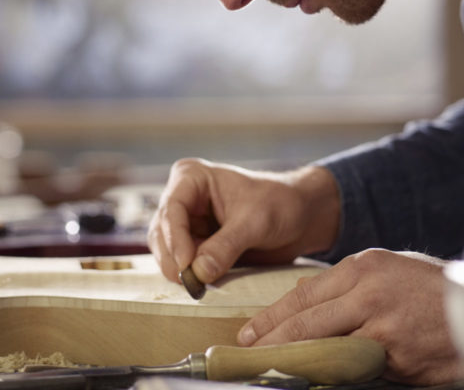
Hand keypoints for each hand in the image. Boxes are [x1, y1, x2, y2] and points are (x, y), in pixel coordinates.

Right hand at [147, 158, 339, 284]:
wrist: (301, 218)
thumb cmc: (281, 204)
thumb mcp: (255, 222)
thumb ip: (226, 246)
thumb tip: (198, 272)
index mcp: (192, 178)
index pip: (172, 209)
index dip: (176, 239)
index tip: (186, 265)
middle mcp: (184, 198)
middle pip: (162, 232)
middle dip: (174, 258)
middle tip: (191, 283)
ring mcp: (188, 223)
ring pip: (167, 251)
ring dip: (180, 270)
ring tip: (199, 286)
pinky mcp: (196, 244)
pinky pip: (182, 264)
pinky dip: (189, 276)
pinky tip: (202, 285)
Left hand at [236, 248, 462, 385]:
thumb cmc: (434, 288)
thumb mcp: (390, 268)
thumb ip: (350, 282)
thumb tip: (305, 293)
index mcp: (364, 266)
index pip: (305, 294)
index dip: (273, 316)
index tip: (249, 331)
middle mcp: (369, 293)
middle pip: (307, 321)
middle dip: (272, 341)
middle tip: (247, 354)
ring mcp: (382, 327)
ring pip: (326, 347)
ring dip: (297, 361)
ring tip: (272, 370)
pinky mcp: (396, 357)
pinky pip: (355, 369)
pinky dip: (333, 375)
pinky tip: (316, 380)